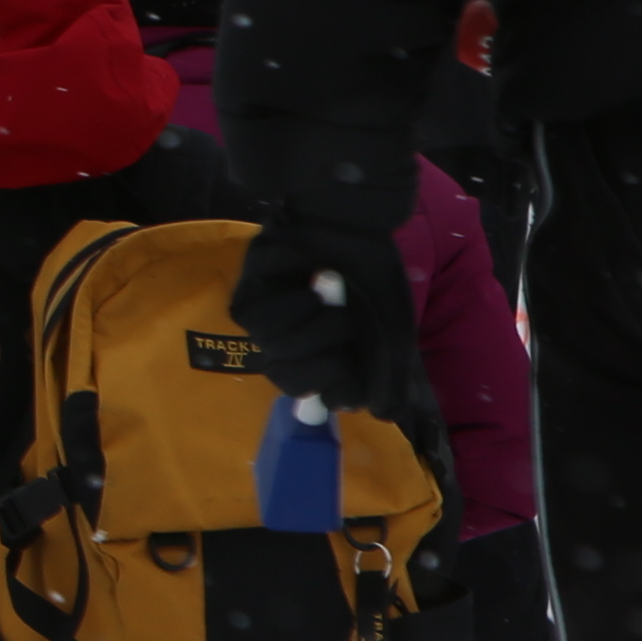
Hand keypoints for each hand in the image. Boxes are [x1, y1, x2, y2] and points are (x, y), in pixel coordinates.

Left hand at [228, 214, 428, 436]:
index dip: (333, 392)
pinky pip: (260, 322)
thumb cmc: (374, 276)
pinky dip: (292, 305)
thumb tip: (383, 416)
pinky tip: (307, 283)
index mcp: (330, 357)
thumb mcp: (393, 331)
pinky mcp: (248, 299)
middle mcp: (299, 345)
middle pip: (291, 381)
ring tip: (331, 298)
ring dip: (314, 328)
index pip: (319, 397)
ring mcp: (271, 324)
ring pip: (277, 352)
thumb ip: (390, 376)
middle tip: (347, 329)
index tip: (348, 384)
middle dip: (324, 361)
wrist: (354, 224)